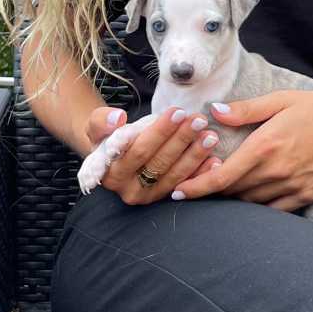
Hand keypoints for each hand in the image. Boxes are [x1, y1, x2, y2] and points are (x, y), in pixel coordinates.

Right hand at [84, 106, 222, 204]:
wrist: (111, 157)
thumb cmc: (107, 137)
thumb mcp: (97, 126)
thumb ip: (102, 121)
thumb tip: (117, 118)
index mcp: (110, 173)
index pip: (138, 150)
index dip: (160, 131)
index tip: (177, 111)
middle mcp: (128, 190)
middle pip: (160, 162)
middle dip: (181, 139)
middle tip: (199, 120)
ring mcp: (148, 197)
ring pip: (175, 175)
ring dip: (195, 155)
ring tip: (210, 135)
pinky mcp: (164, 199)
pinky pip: (186, 187)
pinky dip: (201, 173)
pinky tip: (215, 160)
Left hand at [172, 90, 312, 211]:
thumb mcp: (280, 101)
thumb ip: (246, 110)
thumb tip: (214, 111)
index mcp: (265, 146)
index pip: (221, 176)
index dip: (197, 187)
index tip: (178, 192)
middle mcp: (276, 171)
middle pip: (232, 192)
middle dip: (210, 192)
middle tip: (193, 187)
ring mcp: (292, 187)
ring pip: (250, 203)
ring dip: (233, 198)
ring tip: (220, 190)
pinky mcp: (305, 196)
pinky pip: (273, 211)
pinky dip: (257, 207)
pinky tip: (250, 198)